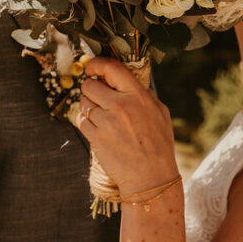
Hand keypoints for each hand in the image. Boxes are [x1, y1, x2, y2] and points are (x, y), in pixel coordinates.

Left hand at [78, 58, 178, 197]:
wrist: (151, 178)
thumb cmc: (158, 146)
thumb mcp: (160, 113)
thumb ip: (144, 94)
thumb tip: (127, 80)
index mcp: (138, 96)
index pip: (112, 68)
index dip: (97, 64)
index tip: (92, 68)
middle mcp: (121, 106)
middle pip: (90, 85)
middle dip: (91, 90)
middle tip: (99, 99)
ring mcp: (107, 122)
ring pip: (84, 104)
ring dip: (89, 109)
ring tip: (104, 120)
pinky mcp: (96, 137)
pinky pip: (81, 121)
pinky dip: (87, 124)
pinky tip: (100, 130)